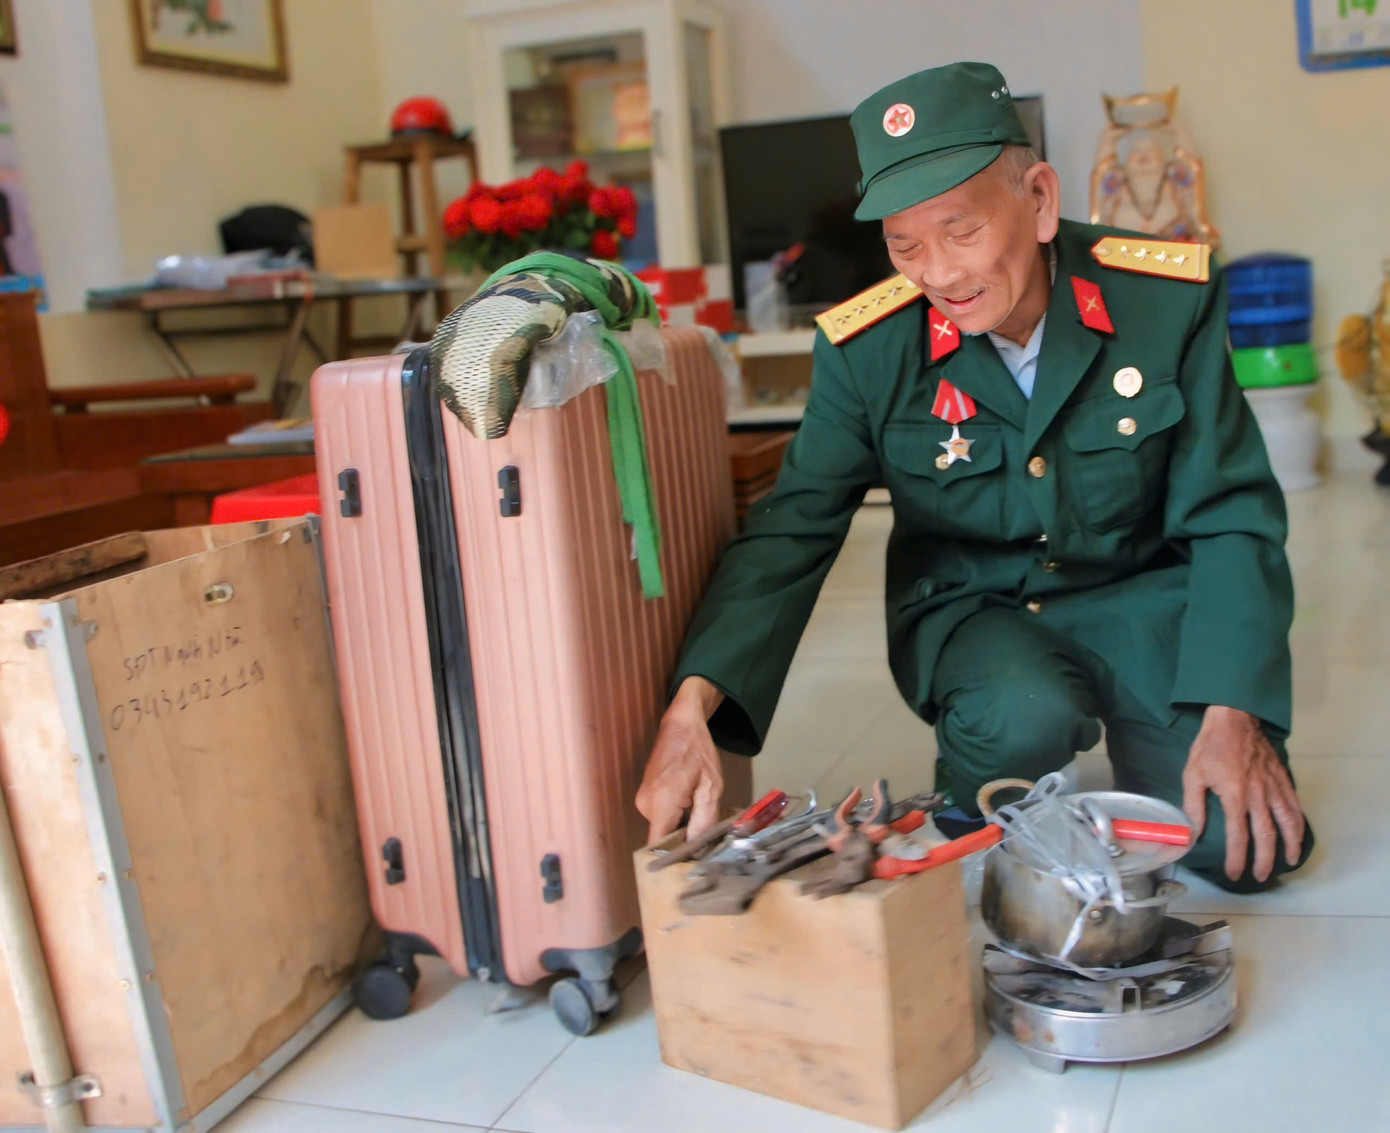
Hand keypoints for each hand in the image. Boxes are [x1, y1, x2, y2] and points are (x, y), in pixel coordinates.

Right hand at [635, 677, 725, 843]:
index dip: (675, 856)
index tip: (692, 860)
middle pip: (663, 837)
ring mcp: (642, 800)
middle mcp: (645, 805)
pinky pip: (661, 816)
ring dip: (681, 825)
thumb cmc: (698, 753)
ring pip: (663, 826)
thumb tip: (697, 849)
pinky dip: (675, 815)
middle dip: (684, 838)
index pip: (659, 846)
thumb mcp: (711, 787)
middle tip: (706, 830)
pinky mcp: (644, 796)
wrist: (681, 725)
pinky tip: (689, 802)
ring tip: (698, 810)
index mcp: (661, 803)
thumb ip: (704, 821)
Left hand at [1182, 706, 1305, 882]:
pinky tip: (1297, 833)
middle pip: (1266, 836)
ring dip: (1289, 845)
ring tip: (1289, 862)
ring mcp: (1274, 787)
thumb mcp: (1193, 774)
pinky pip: (1295, 805)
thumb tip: (1193, 832)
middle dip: (1264, 860)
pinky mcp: (1283, 779)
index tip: (1235, 874)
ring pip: (1287, 823)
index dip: (1237, 859)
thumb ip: (1194, 805)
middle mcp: (1258, 795)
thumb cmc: (1210, 746)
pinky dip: (1299, 822)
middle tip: (1262, 876)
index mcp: (1234, 796)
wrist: (1235, 717)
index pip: (1238, 836)